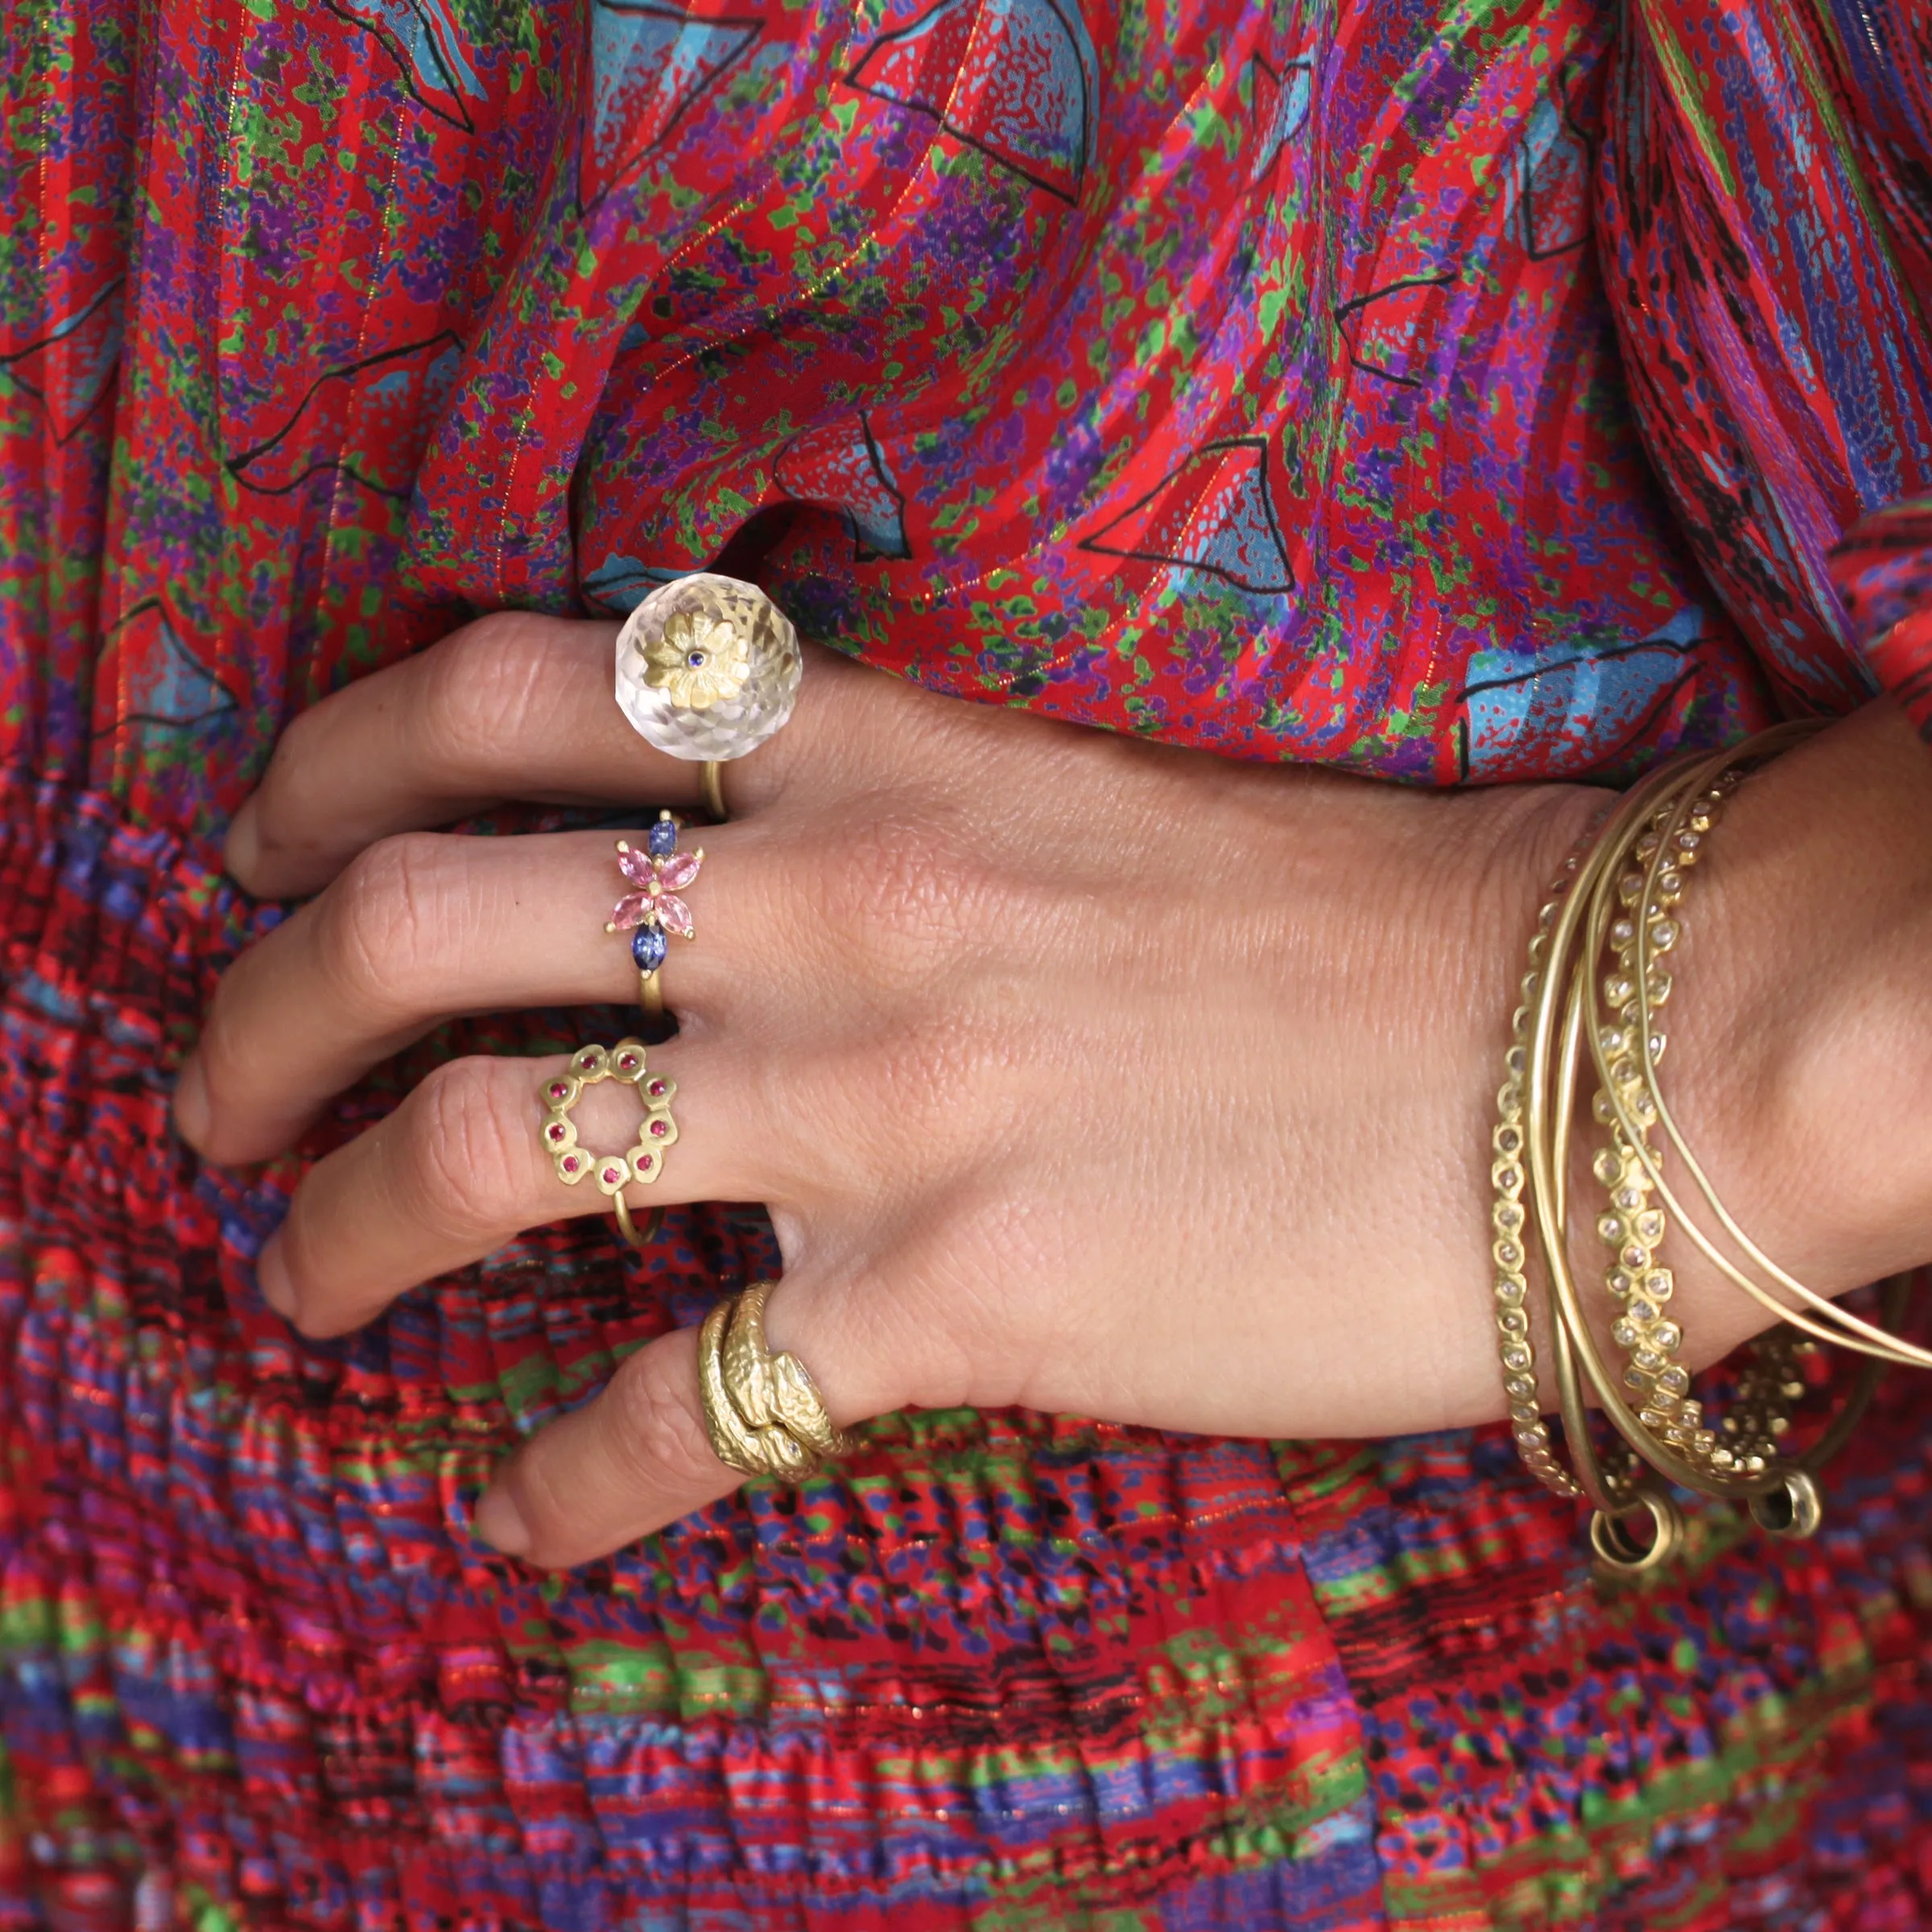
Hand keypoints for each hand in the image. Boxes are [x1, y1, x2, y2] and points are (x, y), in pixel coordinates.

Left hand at [171, 615, 1931, 1566]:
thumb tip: (724, 868)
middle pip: (425, 921)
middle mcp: (832, 904)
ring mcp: (876, 1103)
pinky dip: (560, 1483)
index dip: (335, 752)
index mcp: (874, 754)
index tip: (270, 837)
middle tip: (219, 1094)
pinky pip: (670, 1415)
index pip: (514, 685)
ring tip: (291, 1290)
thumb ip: (892, 809)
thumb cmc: (1356, 921)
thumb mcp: (1082, 796)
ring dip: (333, 1240)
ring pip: (484, 1155)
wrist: (1574, 1051)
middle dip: (261, 1012)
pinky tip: (528, 1518)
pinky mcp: (955, 1302)